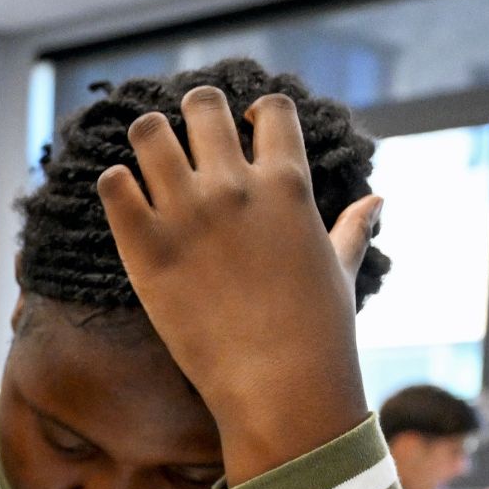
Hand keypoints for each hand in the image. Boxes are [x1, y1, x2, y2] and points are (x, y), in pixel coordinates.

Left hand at [98, 88, 382, 484]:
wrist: (277, 384)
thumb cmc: (317, 331)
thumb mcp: (339, 269)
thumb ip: (351, 228)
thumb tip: (377, 200)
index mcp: (288, 183)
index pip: (269, 107)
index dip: (253, 113)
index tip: (241, 132)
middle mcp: (236, 187)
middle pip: (203, 104)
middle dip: (194, 113)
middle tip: (186, 139)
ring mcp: (187, 214)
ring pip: (149, 132)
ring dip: (148, 140)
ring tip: (148, 162)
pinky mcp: (145, 248)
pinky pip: (112, 184)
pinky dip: (114, 184)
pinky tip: (125, 199)